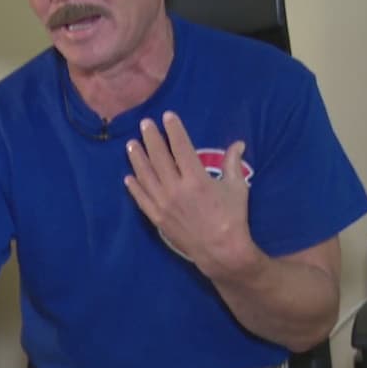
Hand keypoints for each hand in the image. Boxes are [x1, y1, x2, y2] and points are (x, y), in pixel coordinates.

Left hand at [123, 111, 255, 275]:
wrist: (221, 251)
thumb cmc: (232, 217)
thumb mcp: (237, 188)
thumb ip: (233, 163)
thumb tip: (238, 144)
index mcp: (196, 179)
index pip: (181, 148)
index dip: (174, 130)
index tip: (167, 116)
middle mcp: (176, 189)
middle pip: (159, 157)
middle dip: (151, 138)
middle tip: (144, 124)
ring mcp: (163, 204)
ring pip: (145, 176)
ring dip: (137, 159)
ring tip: (131, 144)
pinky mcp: (157, 217)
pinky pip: (141, 199)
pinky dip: (134, 187)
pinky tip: (128, 176)